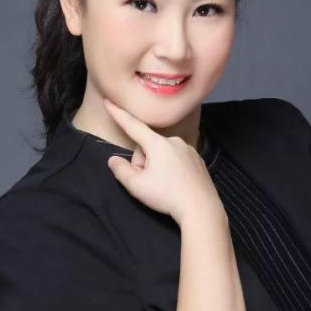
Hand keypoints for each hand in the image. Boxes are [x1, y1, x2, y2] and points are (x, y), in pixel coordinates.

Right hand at [102, 97, 220, 222]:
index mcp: (158, 143)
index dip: (118, 114)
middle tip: (148, 183)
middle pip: (147, 147)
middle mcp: (174, 141)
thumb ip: (121, 170)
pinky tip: (176, 186)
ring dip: (157, 167)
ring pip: (162, 154)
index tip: (108, 101)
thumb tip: (113, 160)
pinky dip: (172, 170)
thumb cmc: (167, 196)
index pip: (132, 125)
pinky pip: (177, 160)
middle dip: (143, 162)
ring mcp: (188, 150)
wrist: (201, 208)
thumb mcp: (136, 186)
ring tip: (164, 187)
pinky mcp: (197, 160)